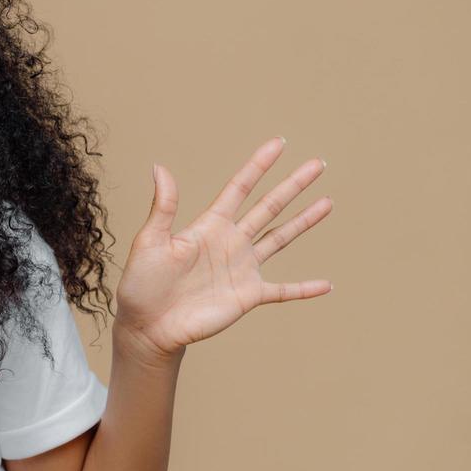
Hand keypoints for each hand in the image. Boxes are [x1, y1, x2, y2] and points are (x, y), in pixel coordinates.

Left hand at [113, 136, 332, 360]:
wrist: (147, 326)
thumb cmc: (142, 283)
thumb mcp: (150, 241)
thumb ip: (163, 207)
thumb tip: (160, 167)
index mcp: (209, 225)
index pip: (239, 188)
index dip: (258, 166)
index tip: (279, 144)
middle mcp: (230, 242)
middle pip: (269, 206)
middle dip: (293, 185)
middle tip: (319, 164)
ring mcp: (242, 269)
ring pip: (281, 238)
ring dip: (305, 221)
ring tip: (328, 202)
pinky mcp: (248, 296)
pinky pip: (283, 291)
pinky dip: (305, 289)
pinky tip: (327, 285)